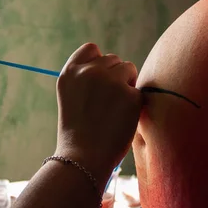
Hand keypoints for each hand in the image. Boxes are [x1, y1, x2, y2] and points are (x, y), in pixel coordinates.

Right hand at [55, 43, 142, 183]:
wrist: (83, 159)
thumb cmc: (78, 132)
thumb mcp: (72, 97)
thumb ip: (86, 77)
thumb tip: (113, 64)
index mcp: (70, 72)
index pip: (91, 49)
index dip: (99, 62)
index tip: (99, 80)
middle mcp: (88, 71)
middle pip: (113, 59)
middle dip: (115, 76)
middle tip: (107, 104)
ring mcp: (109, 81)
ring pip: (129, 68)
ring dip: (126, 84)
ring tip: (114, 109)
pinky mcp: (129, 94)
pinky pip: (138, 90)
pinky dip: (134, 103)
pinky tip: (121, 119)